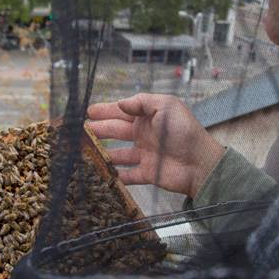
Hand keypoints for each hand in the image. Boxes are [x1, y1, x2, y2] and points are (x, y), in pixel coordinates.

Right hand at [87, 93, 224, 197]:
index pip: (122, 112)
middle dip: (98, 130)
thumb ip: (142, 103)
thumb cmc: (184, 131)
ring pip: (118, 154)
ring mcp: (145, 154)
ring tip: (84, 153)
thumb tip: (120, 104)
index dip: (105, 111)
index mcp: (148, 117)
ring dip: (102, 153)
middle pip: (116, 131)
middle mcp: (145, 134)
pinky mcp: (147, 173)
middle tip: (79, 131)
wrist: (200, 162)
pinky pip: (128, 175)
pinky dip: (115, 176)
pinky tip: (101, 174)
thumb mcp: (166, 106)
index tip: (87, 112)